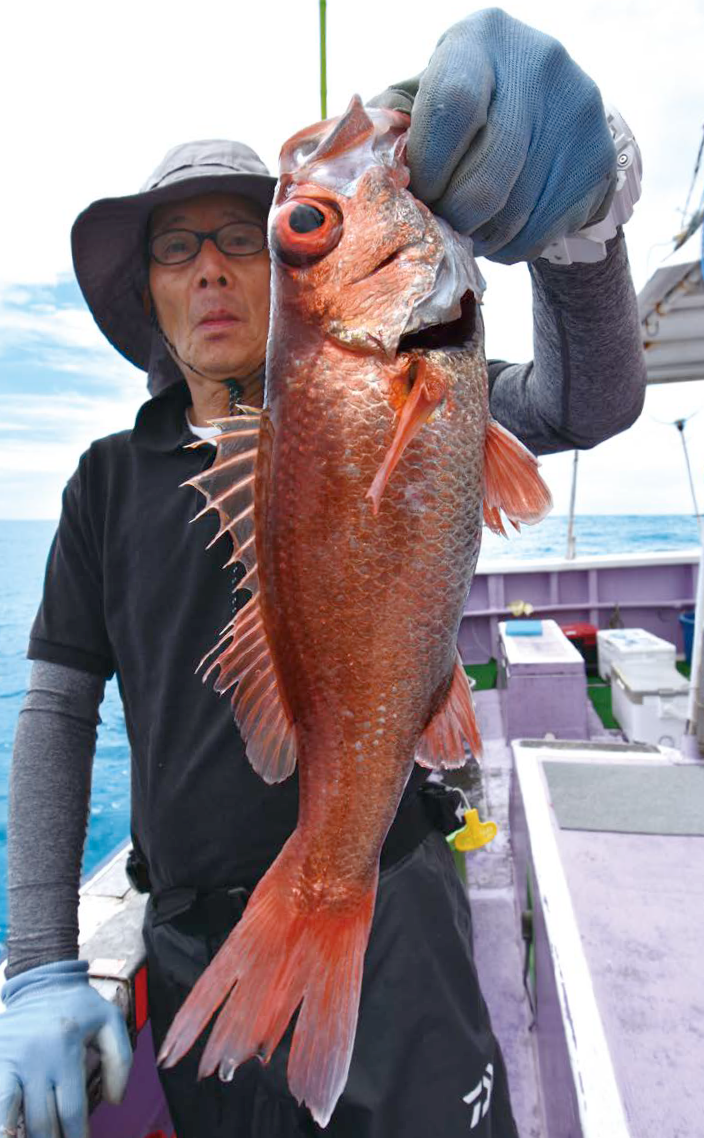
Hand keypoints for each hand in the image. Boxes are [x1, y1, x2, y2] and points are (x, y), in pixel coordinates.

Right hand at [0, 960, 131, 1137]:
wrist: (42, 979)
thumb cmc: (79, 1005)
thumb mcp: (110, 1022)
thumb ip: (120, 1061)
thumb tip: (115, 1100)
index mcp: (66, 1049)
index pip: (71, 1109)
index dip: (77, 1135)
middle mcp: (36, 1057)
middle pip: (41, 1120)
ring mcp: (10, 1059)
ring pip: (10, 1116)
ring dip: (22, 1135)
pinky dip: (1, 1120)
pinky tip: (7, 1129)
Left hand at [370, 9, 615, 262]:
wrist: (549, 113)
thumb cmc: (463, 109)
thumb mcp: (424, 96)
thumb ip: (391, 129)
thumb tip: (359, 177)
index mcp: (482, 41)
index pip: (453, 107)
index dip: (429, 166)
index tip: (416, 191)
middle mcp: (539, 66)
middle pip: (485, 178)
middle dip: (450, 215)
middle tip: (435, 222)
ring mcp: (577, 115)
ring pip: (511, 216)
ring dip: (475, 238)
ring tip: (463, 227)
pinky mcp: (597, 163)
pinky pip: (537, 234)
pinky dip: (505, 248)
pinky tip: (495, 230)